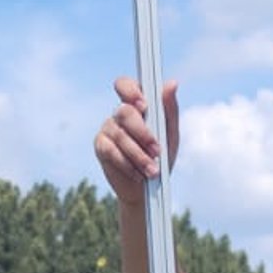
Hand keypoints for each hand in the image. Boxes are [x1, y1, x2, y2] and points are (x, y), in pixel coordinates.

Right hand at [93, 75, 179, 200]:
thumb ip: (170, 110)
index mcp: (136, 105)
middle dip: (142, 132)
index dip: (130, 91)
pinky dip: (127, 164)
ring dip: (138, 154)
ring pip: (120, 135)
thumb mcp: (170, 135)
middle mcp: (120, 114)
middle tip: (157, 150)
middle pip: (124, 112)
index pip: (125, 85)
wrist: (149, 188)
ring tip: (152, 170)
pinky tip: (138, 174)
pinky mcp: (101, 146)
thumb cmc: (161, 157)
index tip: (143, 106)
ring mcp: (108, 129)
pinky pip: (111, 151)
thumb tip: (172, 83)